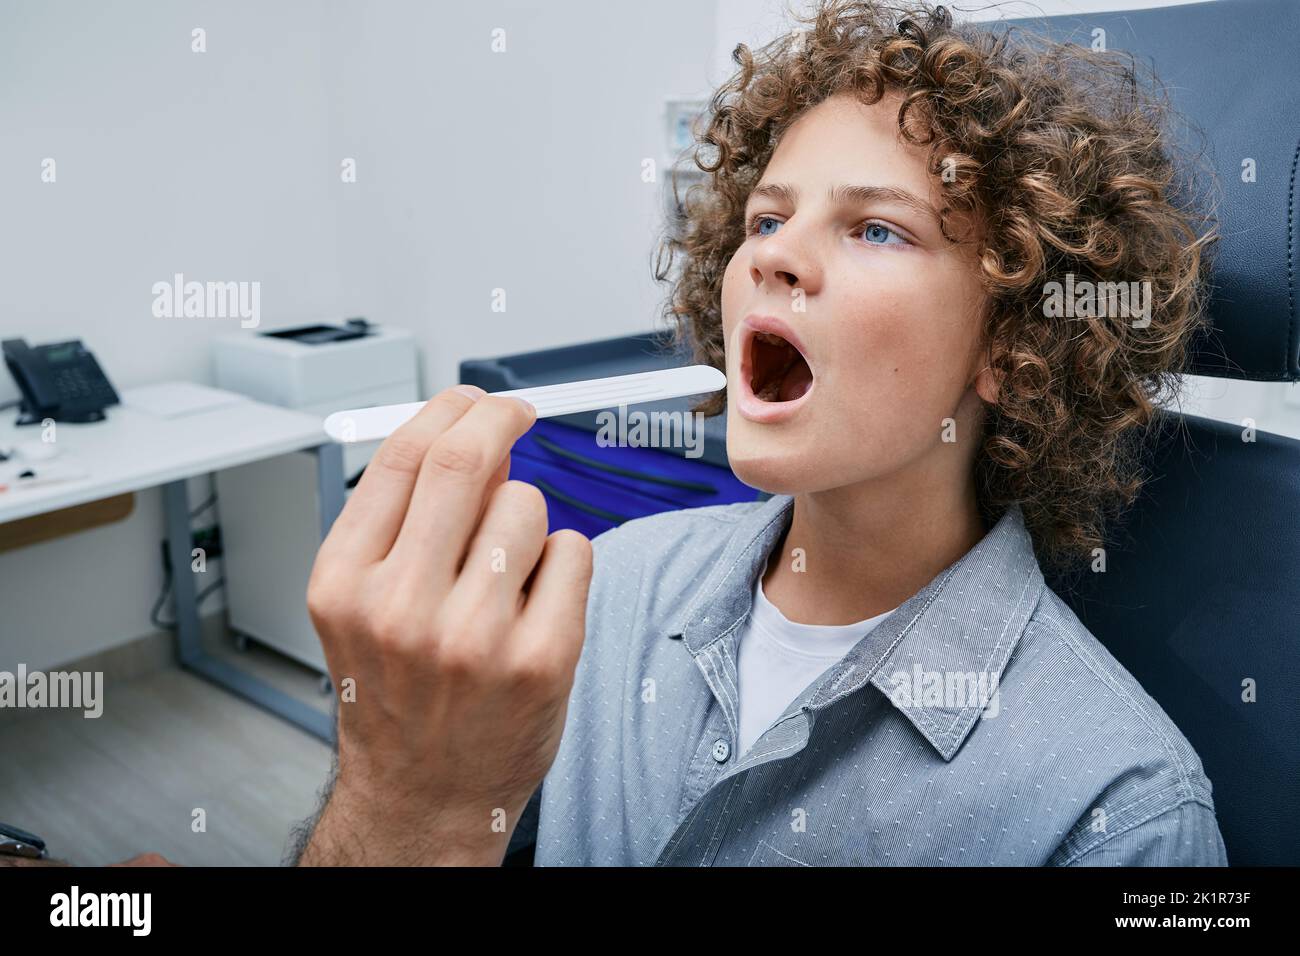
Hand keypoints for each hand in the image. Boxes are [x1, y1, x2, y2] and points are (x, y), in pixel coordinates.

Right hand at [299, 385, 591, 864]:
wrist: (425, 797)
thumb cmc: (399, 697)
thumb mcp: (368, 604)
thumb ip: (407, 520)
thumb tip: (477, 435)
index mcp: (345, 583)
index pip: (403, 456)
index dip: (450, 409)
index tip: (476, 399)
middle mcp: (401, 607)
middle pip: (466, 459)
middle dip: (501, 416)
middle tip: (518, 412)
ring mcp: (474, 636)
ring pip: (527, 504)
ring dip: (526, 519)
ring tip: (506, 574)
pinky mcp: (542, 658)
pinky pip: (573, 549)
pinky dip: (563, 562)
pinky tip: (535, 604)